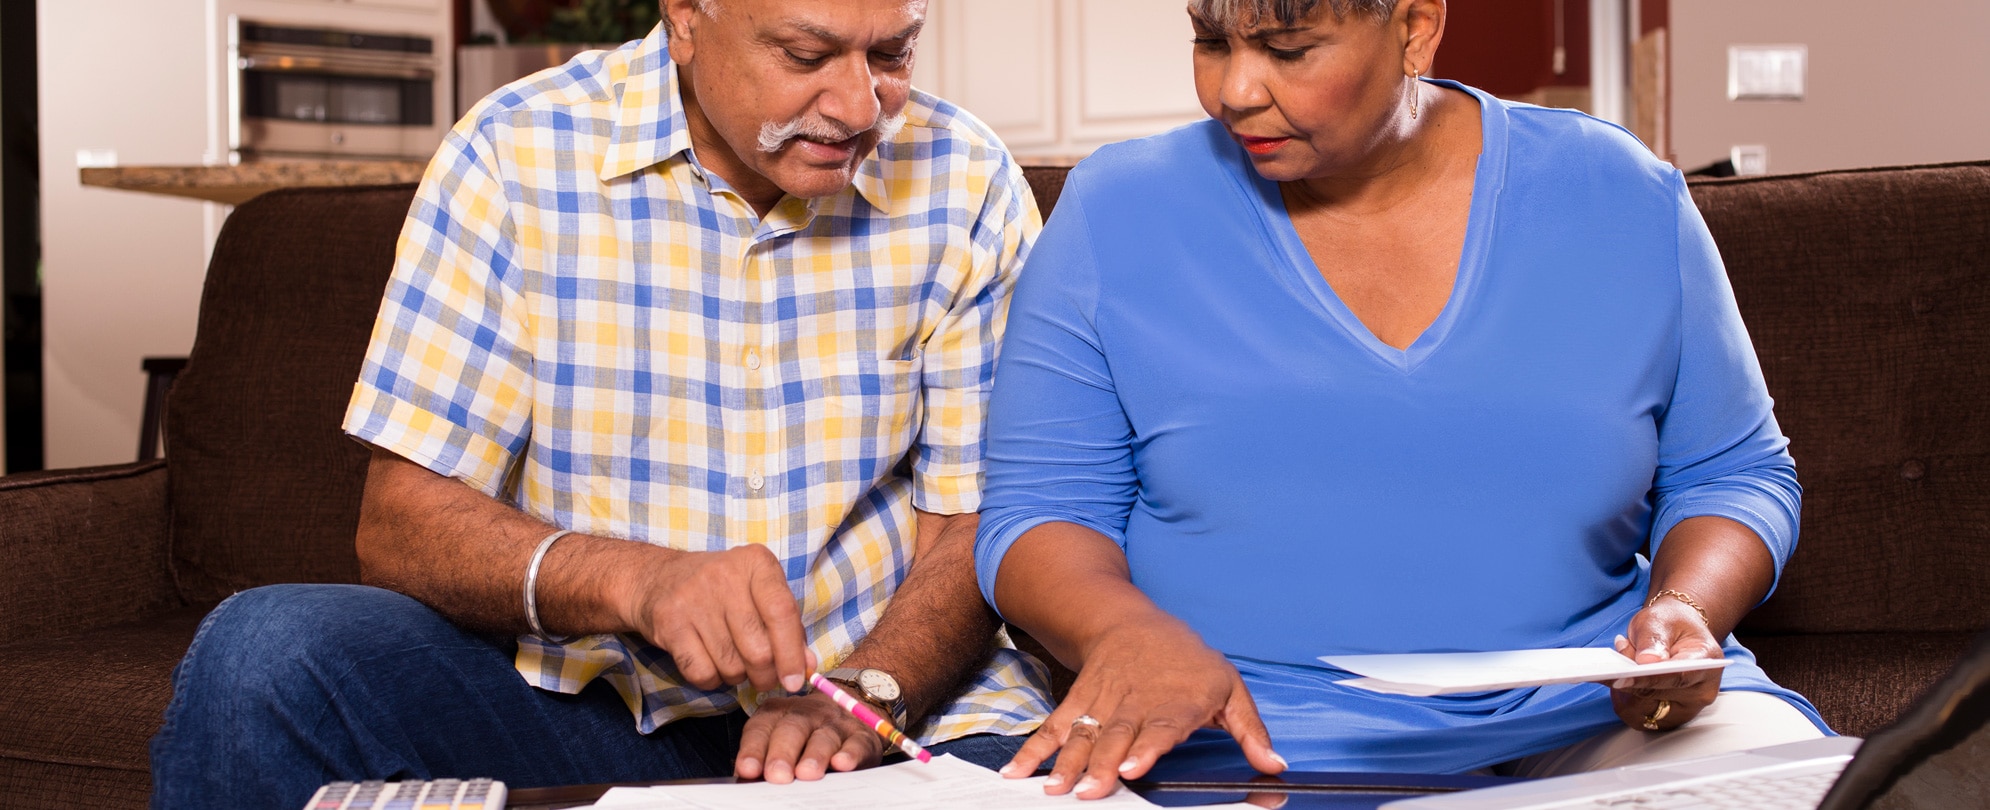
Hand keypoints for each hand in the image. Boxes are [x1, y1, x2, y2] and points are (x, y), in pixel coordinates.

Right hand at [617, 544, 810, 693]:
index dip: (792, 654)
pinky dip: (711, 680)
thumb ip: (788, 627)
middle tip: (764, 677)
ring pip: (731, 666)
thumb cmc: (723, 590)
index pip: (781, 612)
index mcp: (757, 563)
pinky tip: (709, 663)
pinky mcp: (669, 622)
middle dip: (765, 675)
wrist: (658, 578)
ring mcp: (693, 598)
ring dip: (738, 677)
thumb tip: (806, 667)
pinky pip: (701, 672)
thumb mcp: (759, 595)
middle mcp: (725, 575)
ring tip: (733, 661)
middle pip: (758, 649)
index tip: (795, 681)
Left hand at [735, 690, 885, 781]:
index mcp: (777, 714)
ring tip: (806, 773)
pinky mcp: (861, 736)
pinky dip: (850, 753)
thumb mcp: (779, 740)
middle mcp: (806, 714)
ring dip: (815, 755)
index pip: (761, 728)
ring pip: (823, 737)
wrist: (851, 705)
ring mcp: (835, 724)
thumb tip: (745, 781)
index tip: (747, 769)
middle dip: (782, 753)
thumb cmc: (806, 734)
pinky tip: (842, 763)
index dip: (753, 749)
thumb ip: (762, 760)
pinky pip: (856, 743)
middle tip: (777, 775)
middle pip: (792, 729)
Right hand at [998, 618, 1284, 799]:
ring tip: (1053, 787)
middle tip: (1087, 791)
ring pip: (1084, 734)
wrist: (1132, 623)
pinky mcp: (1079, 704)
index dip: (1146, 747)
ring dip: (1067, 761)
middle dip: (1101, 765)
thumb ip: (1250, 731)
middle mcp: (1135, 704)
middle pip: (1116, 736)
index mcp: (1176, 702)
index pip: (1160, 726)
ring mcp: (1103, 704)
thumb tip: (1274, 766)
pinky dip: (1035, 749)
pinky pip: (1056, 727)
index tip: (1134, 767)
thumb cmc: (1187, 661)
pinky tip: (1018, 770)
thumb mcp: (1229, 687)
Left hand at [1606, 597, 1723, 731]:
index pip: (1677, 678)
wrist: (1677, 633)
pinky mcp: (1670, 717)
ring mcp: (1687, 708)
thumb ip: (1652, 638)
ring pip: (1643, 712)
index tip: (1620, 678)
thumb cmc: (1670, 624)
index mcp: (1706, 663)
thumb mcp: (1658, 620)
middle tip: (1611, 662)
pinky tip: (1621, 682)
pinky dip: (1624, 700)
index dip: (1647, 680)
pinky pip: (1638, 717)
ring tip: (1619, 669)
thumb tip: (1646, 662)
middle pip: (1657, 697)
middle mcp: (1701, 691)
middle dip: (1629, 680)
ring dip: (1623, 692)